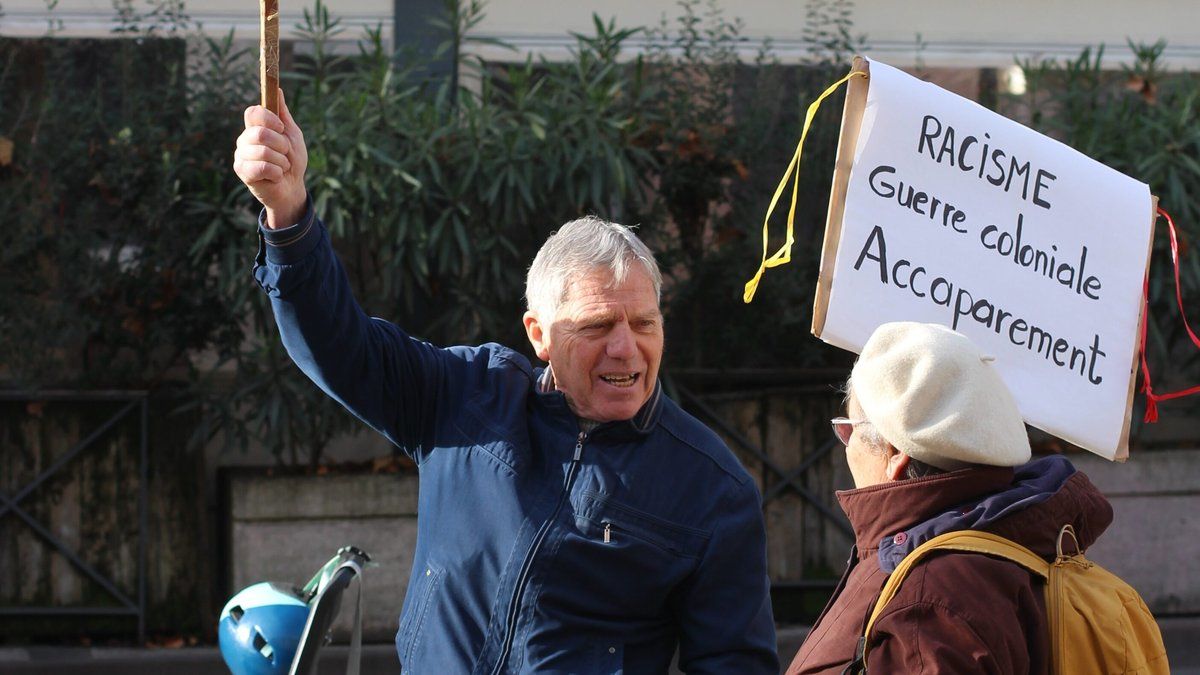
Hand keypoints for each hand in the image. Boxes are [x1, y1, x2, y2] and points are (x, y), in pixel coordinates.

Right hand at [234, 88, 307, 228]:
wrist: (293, 188)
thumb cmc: (292, 161)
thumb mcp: (292, 135)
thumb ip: (283, 114)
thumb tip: (278, 90)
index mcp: (255, 128)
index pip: (253, 112)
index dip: (269, 119)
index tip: (282, 128)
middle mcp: (244, 139)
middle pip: (260, 133)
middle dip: (281, 145)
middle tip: (285, 153)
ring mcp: (241, 155)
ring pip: (263, 151)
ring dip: (281, 161)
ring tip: (281, 167)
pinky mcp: (242, 171)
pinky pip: (263, 167)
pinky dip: (276, 172)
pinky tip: (276, 176)